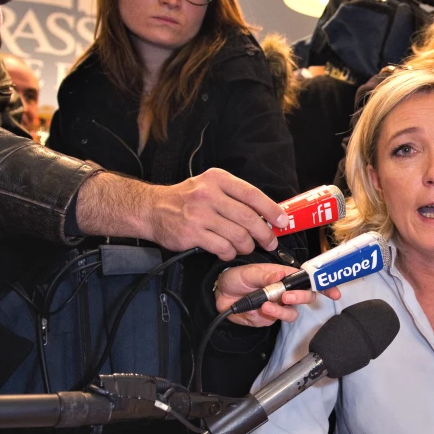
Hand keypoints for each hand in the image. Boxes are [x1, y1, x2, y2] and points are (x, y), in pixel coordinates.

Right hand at [78, 169, 287, 260]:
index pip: (252, 195)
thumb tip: (267, 214)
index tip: (282, 222)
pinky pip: (222, 248)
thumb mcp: (209, 186)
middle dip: (264, 234)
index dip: (271, 210)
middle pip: (248, 218)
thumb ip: (235, 197)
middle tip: (270, 242)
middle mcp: (208, 195)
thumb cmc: (186, 199)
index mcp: (217, 179)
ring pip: (238, 236)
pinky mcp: (192, 234)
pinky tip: (227, 251)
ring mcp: (199, 215)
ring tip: (245, 247)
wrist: (151, 209)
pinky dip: (229, 253)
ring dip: (246, 246)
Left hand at [214, 263, 340, 326]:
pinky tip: (260, 308)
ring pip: (293, 311)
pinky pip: (278, 319)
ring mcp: (279, 305)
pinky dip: (272, 314)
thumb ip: (265, 275)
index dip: (323, 284)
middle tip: (288, 296)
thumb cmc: (235, 278)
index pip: (307, 278)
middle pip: (306, 296)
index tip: (333, 291)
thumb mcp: (248, 272)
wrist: (219, 295)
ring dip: (282, 309)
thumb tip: (281, 275)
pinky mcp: (270, 317)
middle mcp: (285, 290)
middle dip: (301, 297)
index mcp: (283, 275)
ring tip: (267, 304)